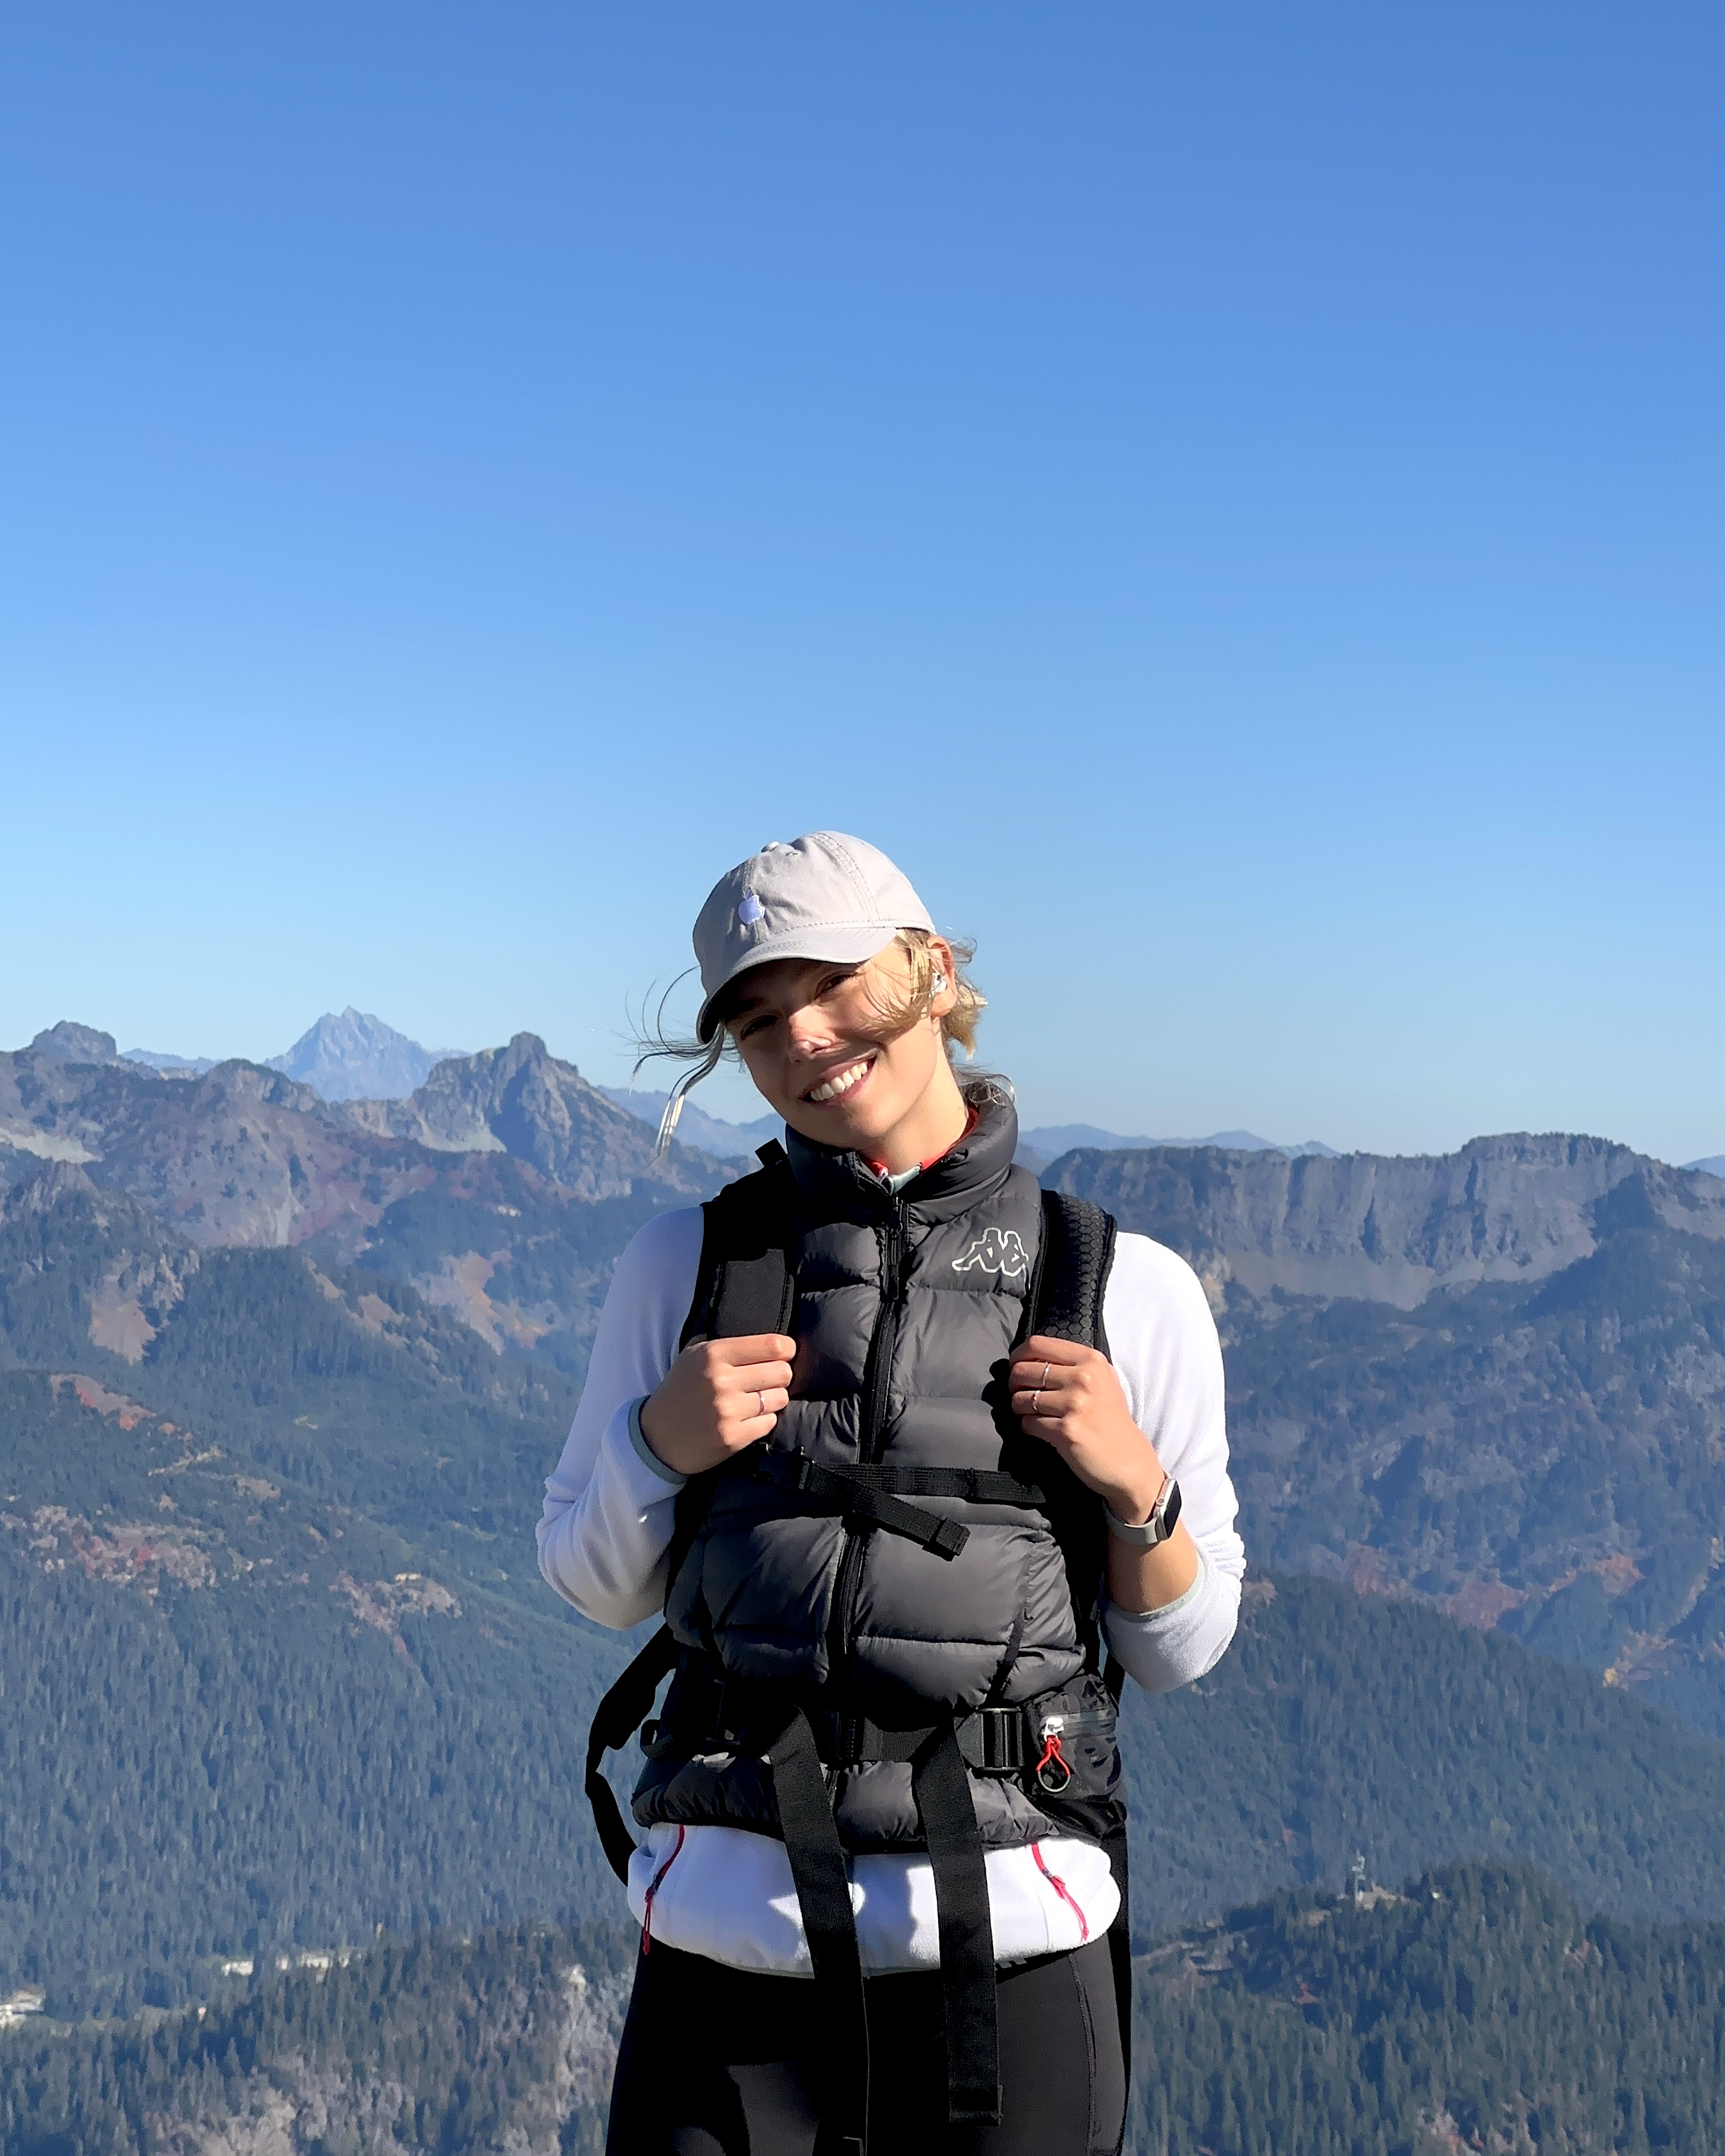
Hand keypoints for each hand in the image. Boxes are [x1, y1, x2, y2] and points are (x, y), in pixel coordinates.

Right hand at [638, 1334, 795, 1478]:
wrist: (656, 1436)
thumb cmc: (681, 1390)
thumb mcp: (694, 1355)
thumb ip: (728, 1345)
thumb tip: (771, 1343)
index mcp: (714, 1354)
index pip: (772, 1345)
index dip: (787, 1349)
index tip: (784, 1354)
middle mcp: (722, 1380)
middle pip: (782, 1372)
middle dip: (780, 1376)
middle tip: (768, 1380)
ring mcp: (728, 1411)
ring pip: (780, 1398)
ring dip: (773, 1399)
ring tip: (756, 1400)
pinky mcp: (733, 1437)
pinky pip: (770, 1422)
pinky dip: (763, 1420)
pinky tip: (747, 1418)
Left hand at [1008, 1336, 1163, 1524]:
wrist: (1128, 1460)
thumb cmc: (1110, 1419)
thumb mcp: (1101, 1379)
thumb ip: (1072, 1364)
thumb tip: (1030, 1358)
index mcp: (1091, 1360)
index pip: (1037, 1344)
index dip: (1018, 1355)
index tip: (1017, 1367)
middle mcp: (1083, 1378)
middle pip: (1023, 1370)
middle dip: (1015, 1384)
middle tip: (1022, 1394)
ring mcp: (1075, 1404)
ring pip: (1021, 1398)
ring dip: (1019, 1408)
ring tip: (1032, 1413)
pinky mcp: (1066, 1430)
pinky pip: (1028, 1422)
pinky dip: (1028, 1427)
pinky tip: (1040, 1429)